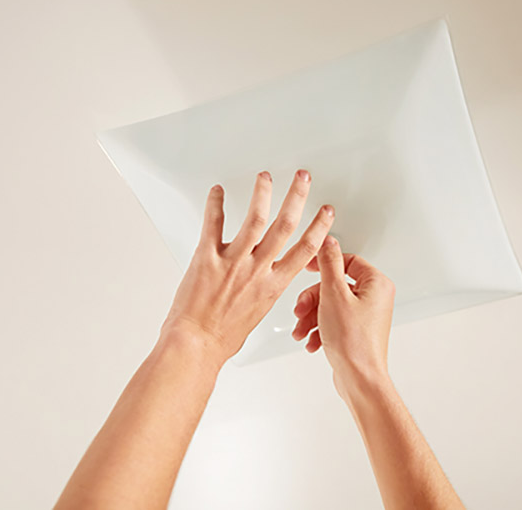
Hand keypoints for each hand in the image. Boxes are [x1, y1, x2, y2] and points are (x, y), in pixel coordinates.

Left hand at [161, 170, 333, 362]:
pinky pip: (213, 225)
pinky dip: (215, 205)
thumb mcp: (257, 312)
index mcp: (273, 285)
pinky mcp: (207, 258)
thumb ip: (263, 288)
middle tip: (302, 179)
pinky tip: (217, 192)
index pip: (305, 250)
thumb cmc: (223, 336)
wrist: (196, 345)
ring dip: (262, 194)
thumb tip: (262, 277)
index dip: (318, 228)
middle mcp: (257, 270)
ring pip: (254, 220)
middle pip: (285, 226)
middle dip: (297, 198)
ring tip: (265, 177)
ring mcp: (233, 263)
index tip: (325, 212)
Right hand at [291, 237, 395, 393]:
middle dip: (312, 300)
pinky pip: (333, 321)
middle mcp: (374, 298)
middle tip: (301, 310)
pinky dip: (319, 329)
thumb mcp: (333, 294)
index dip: (323, 263)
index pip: (347, 261)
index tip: (307, 267)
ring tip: (301, 330)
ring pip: (330, 305)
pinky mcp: (356, 332)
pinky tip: (311, 341)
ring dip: (311, 317)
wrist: (359, 380)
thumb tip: (327, 241)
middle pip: (334, 286)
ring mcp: (366, 316)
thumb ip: (329, 263)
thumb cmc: (354, 343)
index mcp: (376, 284)